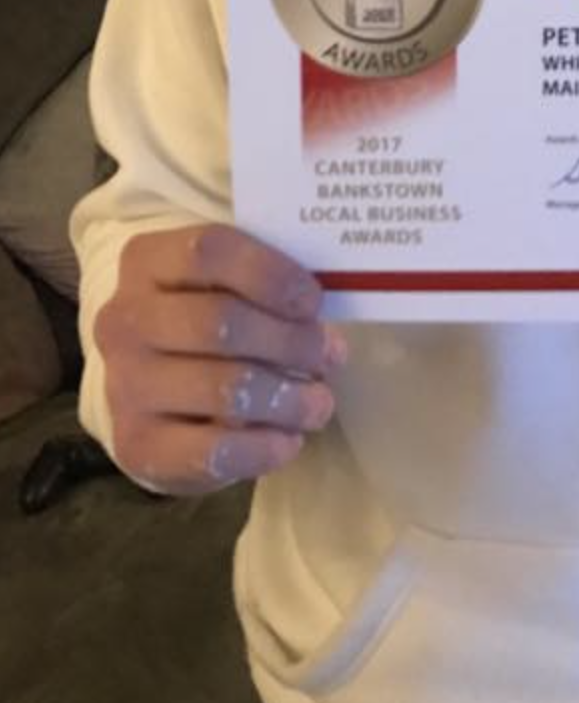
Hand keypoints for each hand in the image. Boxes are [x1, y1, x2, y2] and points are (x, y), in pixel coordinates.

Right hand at [94, 223, 345, 494]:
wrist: (153, 390)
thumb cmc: (207, 318)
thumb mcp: (227, 283)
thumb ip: (265, 283)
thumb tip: (319, 314)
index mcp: (148, 261)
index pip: (209, 251)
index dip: (270, 273)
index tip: (314, 300)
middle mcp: (124, 319)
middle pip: (219, 322)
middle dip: (289, 341)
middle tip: (330, 355)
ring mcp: (125, 384)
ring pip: (220, 388)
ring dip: (286, 398)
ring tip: (320, 403)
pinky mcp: (136, 444)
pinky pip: (208, 451)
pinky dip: (260, 448)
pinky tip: (288, 441)